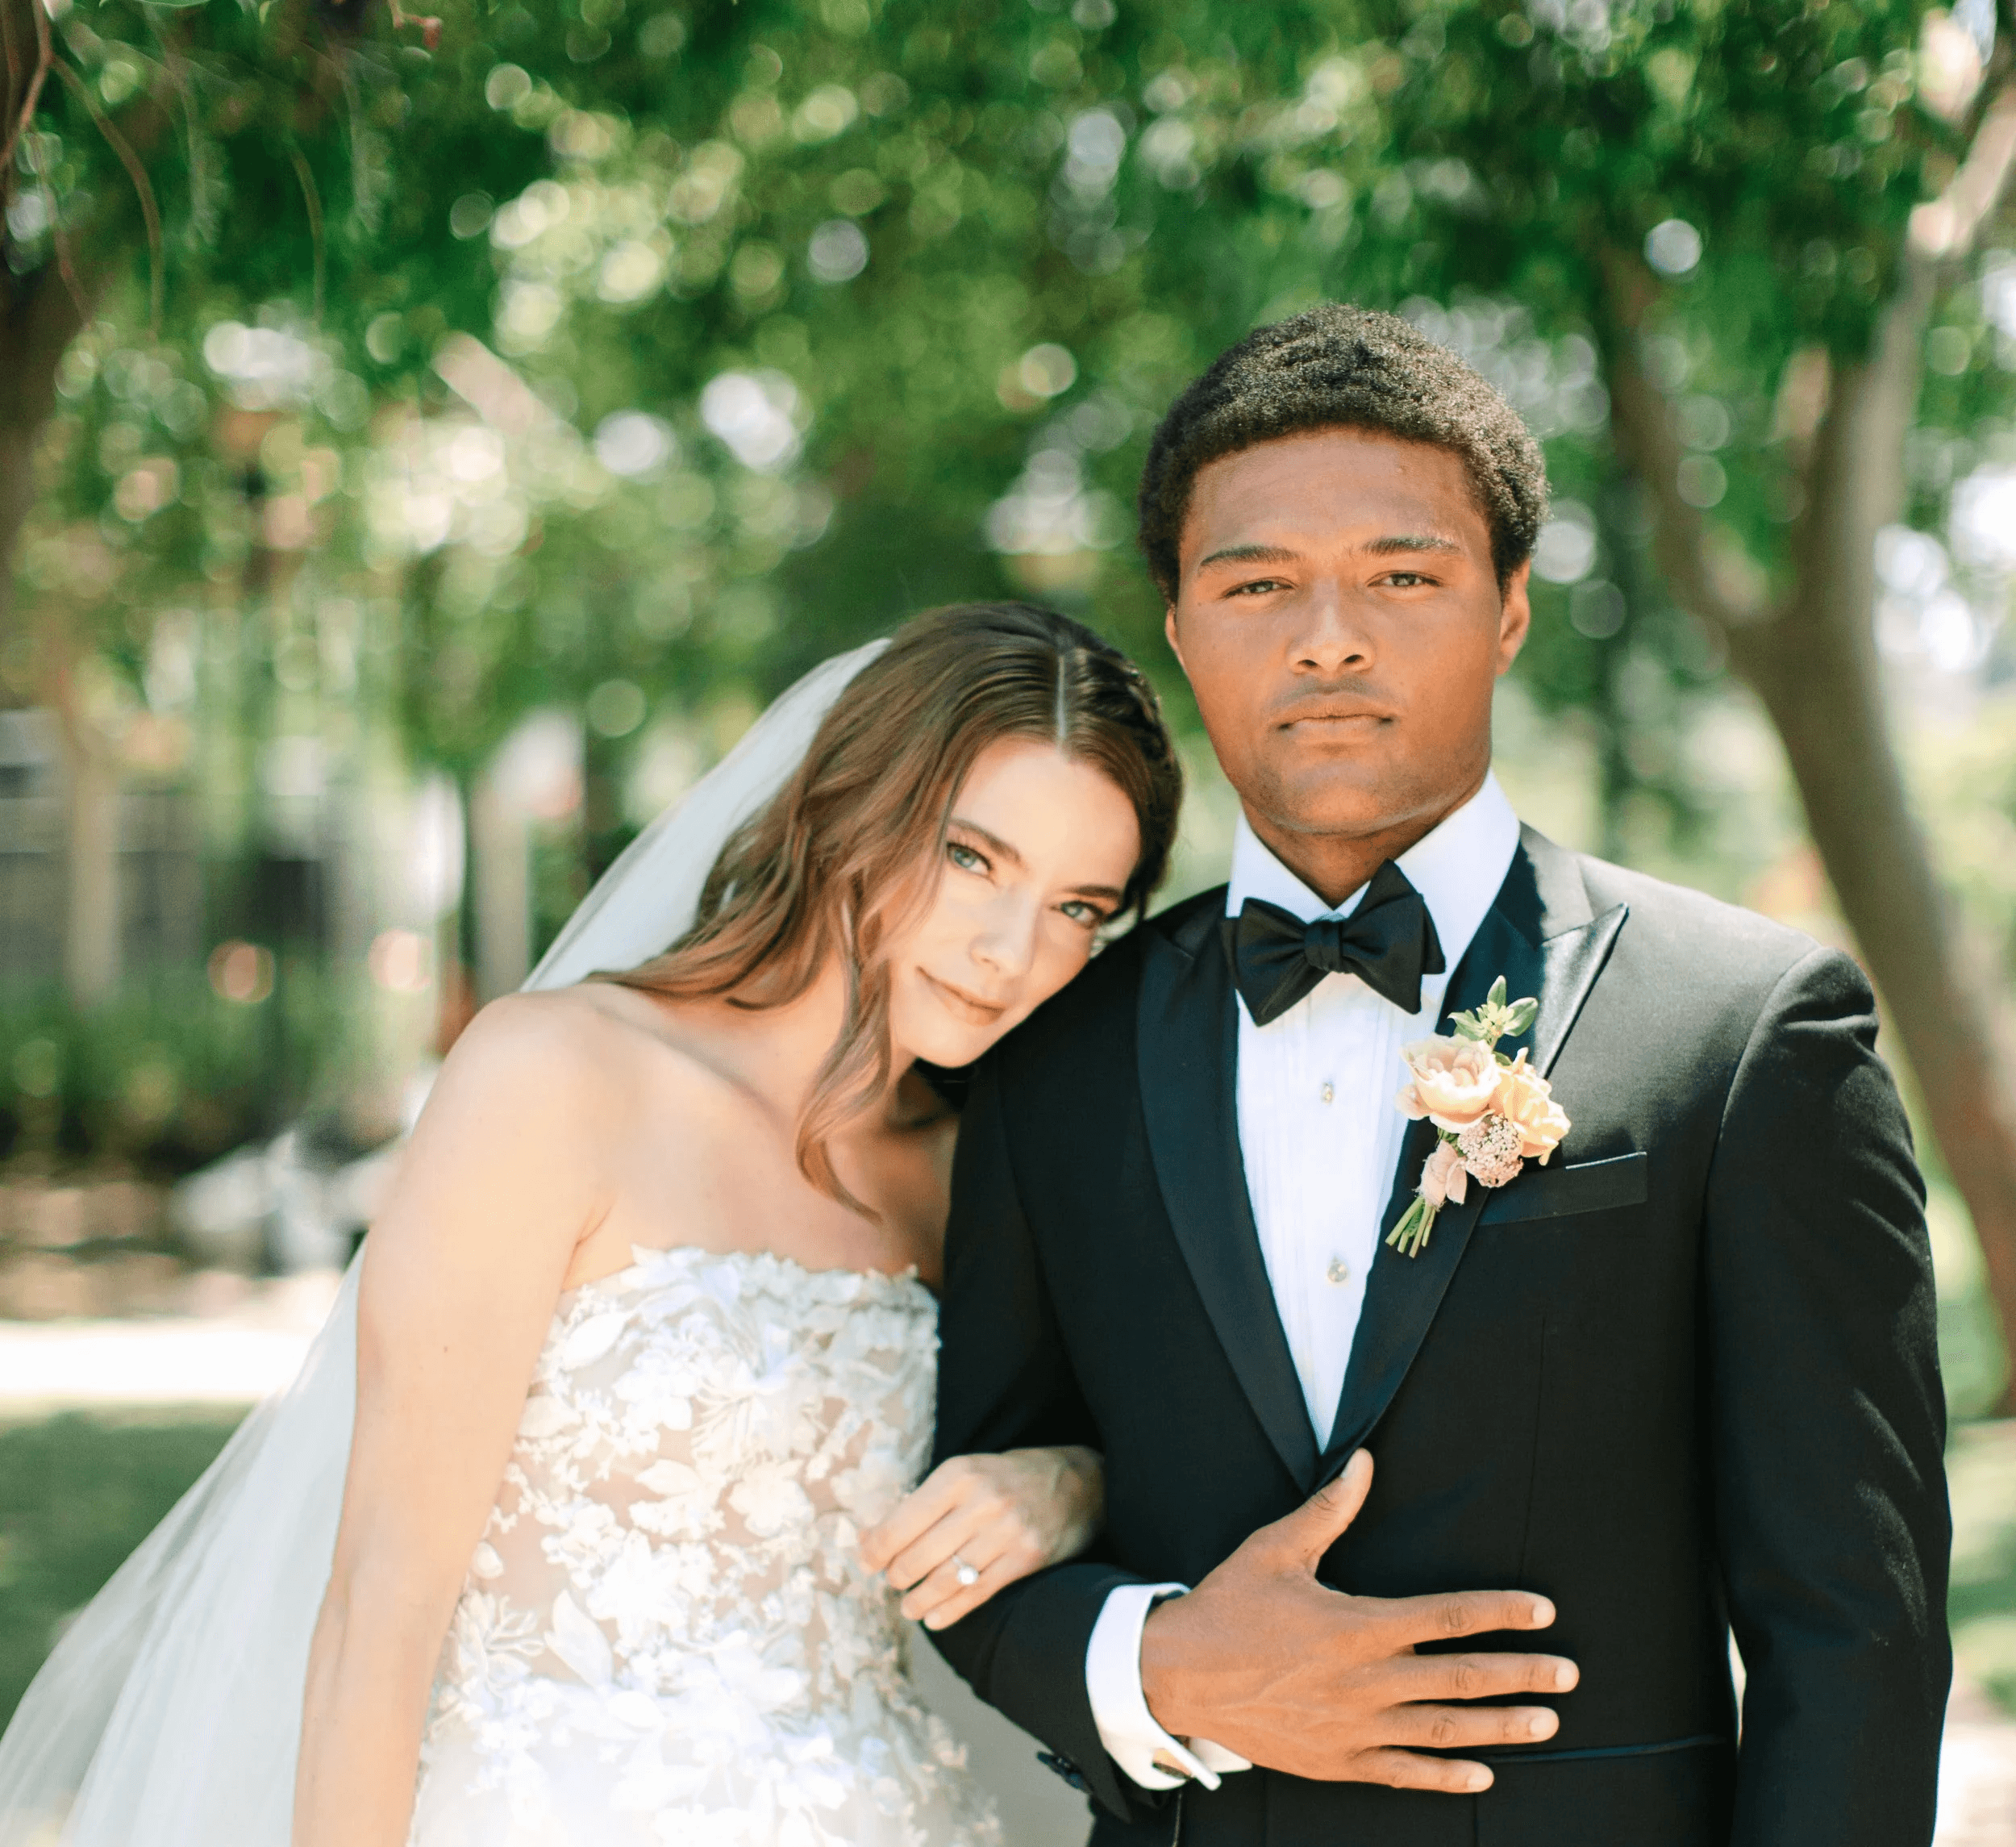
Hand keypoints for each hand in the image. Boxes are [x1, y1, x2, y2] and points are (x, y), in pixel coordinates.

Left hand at [860, 1446, 1103, 1629]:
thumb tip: (870, 1536)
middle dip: (898, 1575)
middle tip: (892, 1582)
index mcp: (959, 1474)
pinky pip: (978, 1593)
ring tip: (908, 1607)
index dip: (877, 1547)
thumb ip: (924, 1503)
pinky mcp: (1027, 1558)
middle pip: (921, 1554)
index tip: (866, 1561)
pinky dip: (950, 1611)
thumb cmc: (1010, 1478)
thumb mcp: (967, 1472)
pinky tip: (935, 1617)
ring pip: (947, 1578)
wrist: (1080, 1482)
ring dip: (918, 1599)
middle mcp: (982, 1502)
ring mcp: (1007, 1532)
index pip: (903, 1520)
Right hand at [1140, 1451, 1576, 1792]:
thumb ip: (1328, 1510)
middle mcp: (1365, 1681)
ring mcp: (1353, 1728)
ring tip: (1545, 1723)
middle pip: (1460, 1678)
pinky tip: (1482, 1776)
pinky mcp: (1336, 1761)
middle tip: (1567, 1674)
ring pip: (1442, 1729)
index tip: (1542, 1612)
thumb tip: (1364, 1463)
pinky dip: (1445, 1776)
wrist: (1176, 1676)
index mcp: (1357, 1625)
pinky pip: (1403, 1773)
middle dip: (1520, 1674)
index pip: (1447, 1616)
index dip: (1500, 1613)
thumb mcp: (1274, 1549)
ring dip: (1499, 1727)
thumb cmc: (1227, 1607)